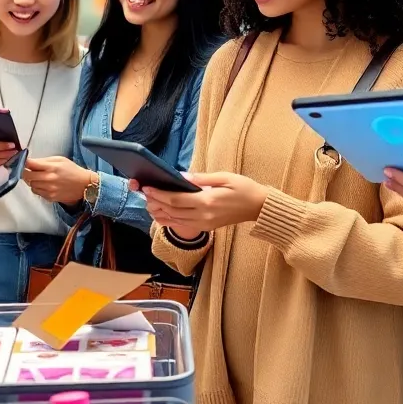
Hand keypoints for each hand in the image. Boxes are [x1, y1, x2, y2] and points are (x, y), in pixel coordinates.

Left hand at [24, 156, 94, 204]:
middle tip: (29, 170)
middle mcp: (48, 179)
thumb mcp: (59, 159)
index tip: (24, 161)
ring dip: (32, 180)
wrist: (83, 185)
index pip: (30, 164)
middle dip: (26, 171)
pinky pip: (36, 192)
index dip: (24, 162)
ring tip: (40, 177)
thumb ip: (44, 160)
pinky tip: (45, 184)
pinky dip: (38, 188)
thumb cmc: (72, 170)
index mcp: (51, 167)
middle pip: (26, 175)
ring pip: (30, 184)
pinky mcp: (49, 197)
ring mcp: (48, 189)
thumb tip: (30, 162)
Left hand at [134, 172, 267, 235]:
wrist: (258, 207)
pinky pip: (183, 225)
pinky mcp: (206, 228)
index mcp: (207, 202)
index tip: (147, 188)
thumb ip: (201, 178)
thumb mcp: (224, 177)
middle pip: (173, 211)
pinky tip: (162, 215)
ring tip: (148, 204)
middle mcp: (204, 216)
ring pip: (176, 220)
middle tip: (143, 194)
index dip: (159, 194)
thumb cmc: (244, 188)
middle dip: (156, 203)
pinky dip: (170, 220)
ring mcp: (205, 224)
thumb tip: (180, 176)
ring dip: (160, 213)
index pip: (176, 199)